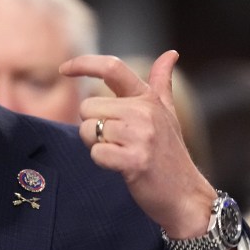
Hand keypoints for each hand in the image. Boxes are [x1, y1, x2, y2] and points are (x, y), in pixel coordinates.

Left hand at [65, 51, 232, 249]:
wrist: (186, 196)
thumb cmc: (171, 156)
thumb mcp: (168, 115)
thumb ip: (162, 84)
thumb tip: (170, 54)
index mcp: (149, 99)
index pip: (112, 68)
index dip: (83, 64)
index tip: (63, 70)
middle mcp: (145, 112)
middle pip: (88, 107)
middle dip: (92, 127)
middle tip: (117, 143)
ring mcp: (141, 135)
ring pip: (88, 130)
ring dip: (97, 146)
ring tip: (122, 155)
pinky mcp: (135, 160)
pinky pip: (96, 153)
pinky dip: (103, 163)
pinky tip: (122, 168)